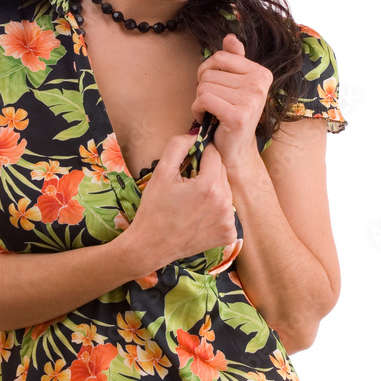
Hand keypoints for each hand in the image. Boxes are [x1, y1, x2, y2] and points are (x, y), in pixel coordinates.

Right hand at [126, 133, 236, 272]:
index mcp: (209, 186)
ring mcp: (229, 221)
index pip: (213, 154)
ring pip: (226, 190)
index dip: (199, 154)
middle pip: (221, 171)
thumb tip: (196, 134)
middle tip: (186, 185)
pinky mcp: (229, 234)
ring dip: (213, 190)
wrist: (151, 245)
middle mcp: (225, 203)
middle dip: (206, 172)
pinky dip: (216, 210)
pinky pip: (227, 210)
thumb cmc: (154, 208)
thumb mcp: (161, 172)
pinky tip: (199, 216)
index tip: (188, 163)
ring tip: (192, 201)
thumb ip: (178, 146)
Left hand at [192, 33, 272, 169]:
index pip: (220, 57)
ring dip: (200, 101)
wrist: (235, 150)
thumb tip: (230, 37)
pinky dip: (198, 110)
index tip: (216, 88)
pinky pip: (203, 99)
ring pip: (203, 86)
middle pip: (209, 72)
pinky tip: (208, 119)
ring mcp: (251, 100)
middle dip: (203, 88)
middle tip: (214, 104)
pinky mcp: (238, 115)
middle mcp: (260, 84)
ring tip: (212, 112)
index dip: (208, 71)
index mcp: (261, 73)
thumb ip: (233, 60)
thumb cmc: (231, 114)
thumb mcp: (234, 85)